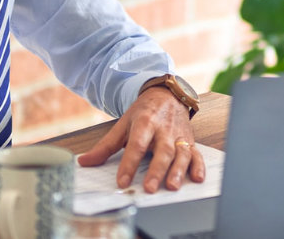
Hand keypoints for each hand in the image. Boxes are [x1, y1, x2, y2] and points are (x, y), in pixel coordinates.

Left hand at [77, 87, 204, 192]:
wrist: (168, 95)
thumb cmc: (144, 113)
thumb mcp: (123, 124)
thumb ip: (105, 146)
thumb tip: (84, 162)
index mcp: (145, 123)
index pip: (136, 144)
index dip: (129, 164)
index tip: (122, 181)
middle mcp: (164, 129)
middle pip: (162, 150)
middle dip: (156, 170)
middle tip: (149, 188)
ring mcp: (179, 136)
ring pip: (181, 153)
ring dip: (178, 170)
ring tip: (172, 186)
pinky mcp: (190, 141)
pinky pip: (196, 154)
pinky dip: (199, 166)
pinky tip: (197, 178)